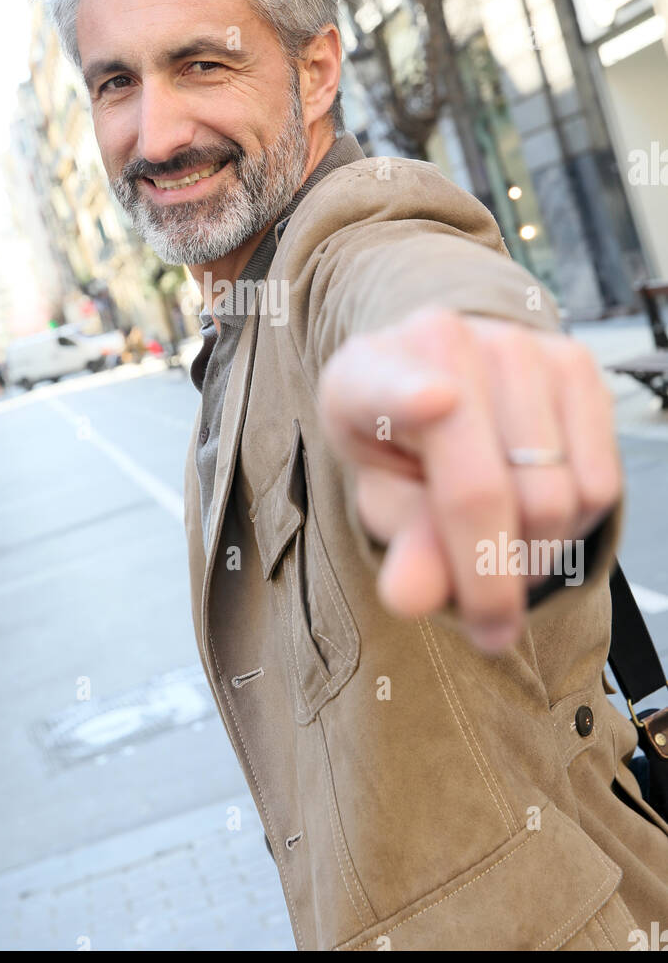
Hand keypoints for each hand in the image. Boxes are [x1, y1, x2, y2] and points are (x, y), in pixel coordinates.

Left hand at [317, 307, 621, 652]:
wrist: (447, 386)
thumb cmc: (404, 449)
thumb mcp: (387, 502)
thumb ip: (406, 547)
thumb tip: (412, 597)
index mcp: (364, 374)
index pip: (385, 387)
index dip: (410, 397)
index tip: (437, 402)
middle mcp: (442, 342)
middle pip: (485, 491)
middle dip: (490, 579)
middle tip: (488, 620)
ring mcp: (515, 346)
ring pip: (553, 499)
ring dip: (534, 556)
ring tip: (504, 544)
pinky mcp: (575, 362)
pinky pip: (598, 484)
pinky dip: (575, 525)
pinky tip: (538, 508)